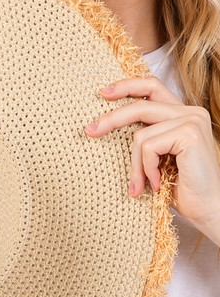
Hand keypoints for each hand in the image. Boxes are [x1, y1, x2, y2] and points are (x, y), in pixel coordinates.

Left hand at [84, 75, 219, 237]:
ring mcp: (191, 121)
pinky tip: (157, 184)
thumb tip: (104, 126)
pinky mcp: (189, 134)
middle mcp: (190, 112)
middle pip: (141, 104)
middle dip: (112, 118)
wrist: (208, 210)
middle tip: (89, 131)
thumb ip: (144, 140)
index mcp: (183, 114)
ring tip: (139, 186)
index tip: (104, 92)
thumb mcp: (157, 159)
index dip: (127, 86)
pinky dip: (146, 169)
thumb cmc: (181, 189)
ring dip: (135, 166)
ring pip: (140, 135)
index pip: (152, 86)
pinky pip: (148, 147)